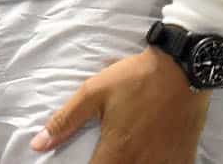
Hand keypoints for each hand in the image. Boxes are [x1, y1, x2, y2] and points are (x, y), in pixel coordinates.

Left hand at [31, 47, 211, 162]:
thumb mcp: (93, 93)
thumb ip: (65, 121)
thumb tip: (38, 144)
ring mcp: (166, 162)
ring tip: (125, 154)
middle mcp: (142, 162)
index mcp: (117, 150)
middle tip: (105, 155)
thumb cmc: (135, 78)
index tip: (87, 162)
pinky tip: (152, 157)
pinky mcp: (184, 156)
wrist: (182, 68)